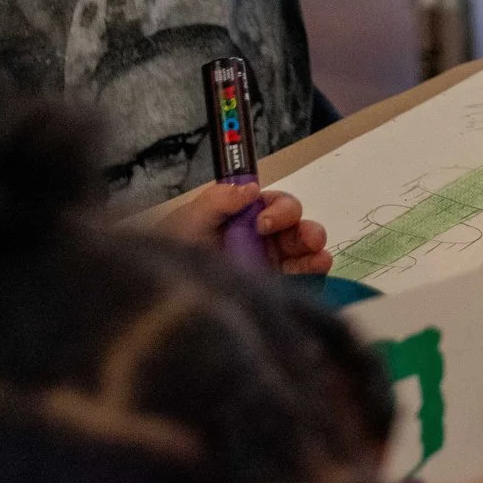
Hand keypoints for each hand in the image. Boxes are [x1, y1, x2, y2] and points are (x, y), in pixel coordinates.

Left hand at [156, 183, 334, 277]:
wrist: (164, 294)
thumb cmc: (174, 254)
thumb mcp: (189, 219)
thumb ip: (218, 199)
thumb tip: (251, 189)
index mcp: (244, 217)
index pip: (273, 204)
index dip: (277, 209)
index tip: (263, 222)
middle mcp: (261, 239)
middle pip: (295, 227)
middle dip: (304, 229)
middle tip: (306, 239)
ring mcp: (269, 265)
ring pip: (303, 251)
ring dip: (315, 250)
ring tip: (318, 257)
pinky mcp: (273, 290)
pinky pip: (302, 280)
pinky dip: (314, 275)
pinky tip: (316, 272)